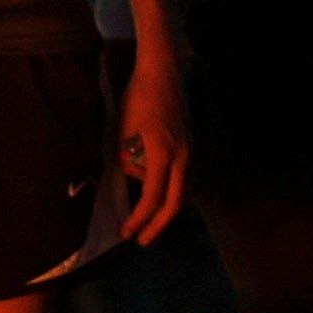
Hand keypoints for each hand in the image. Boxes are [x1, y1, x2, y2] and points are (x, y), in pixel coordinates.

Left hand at [117, 48, 189, 243]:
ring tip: (148, 223)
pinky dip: (170, 193)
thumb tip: (133, 180)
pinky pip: (182, 178)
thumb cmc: (138, 99)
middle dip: (157, 225)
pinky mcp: (188, 146)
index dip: (139, 218)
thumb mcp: (124, 132)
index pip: (151, 197)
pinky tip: (158, 198)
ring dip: (165, 210)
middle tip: (141, 240)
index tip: (126, 232)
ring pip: (181, 191)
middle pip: (174, 202)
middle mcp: (181, 157)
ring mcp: (188, 151)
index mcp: (162, 154)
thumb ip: (129, 161)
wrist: (162, 72)